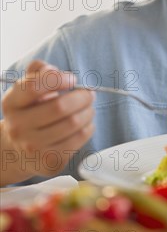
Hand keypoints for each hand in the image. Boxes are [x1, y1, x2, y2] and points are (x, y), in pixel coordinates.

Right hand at [1, 60, 94, 182]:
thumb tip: (53, 70)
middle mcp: (18, 126)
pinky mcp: (49, 161)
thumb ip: (39, 71)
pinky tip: (85, 124)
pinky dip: (88, 128)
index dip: (58, 79)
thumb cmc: (31, 111)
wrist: (20, 150)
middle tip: (89, 94)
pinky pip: (78, 139)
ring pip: (73, 123)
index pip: (34, 87)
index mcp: (12, 103)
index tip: (72, 79)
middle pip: (60, 107)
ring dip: (88, 111)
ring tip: (88, 108)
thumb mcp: (28, 88)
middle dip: (83, 97)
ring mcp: (32, 147)